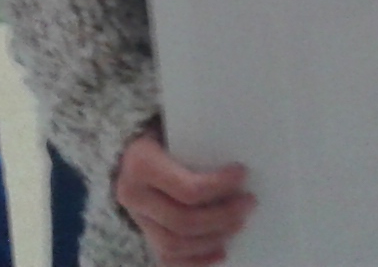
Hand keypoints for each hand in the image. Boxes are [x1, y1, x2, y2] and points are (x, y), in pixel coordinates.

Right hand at [116, 130, 251, 264]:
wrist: (129, 147)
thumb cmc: (162, 131)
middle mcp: (134, 195)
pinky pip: (167, 259)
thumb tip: (242, 145)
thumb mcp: (173, 125)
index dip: (219, 186)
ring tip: (238, 223)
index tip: (243, 174)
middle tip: (248, 203)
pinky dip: (196, 261)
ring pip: (174, 245)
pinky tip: (221, 253)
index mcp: (141, 164)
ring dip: (212, 238)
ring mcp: (136, 219)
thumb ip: (197, 138)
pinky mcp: (143, 234)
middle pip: (183, 221)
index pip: (187, 189)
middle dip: (222, 216)